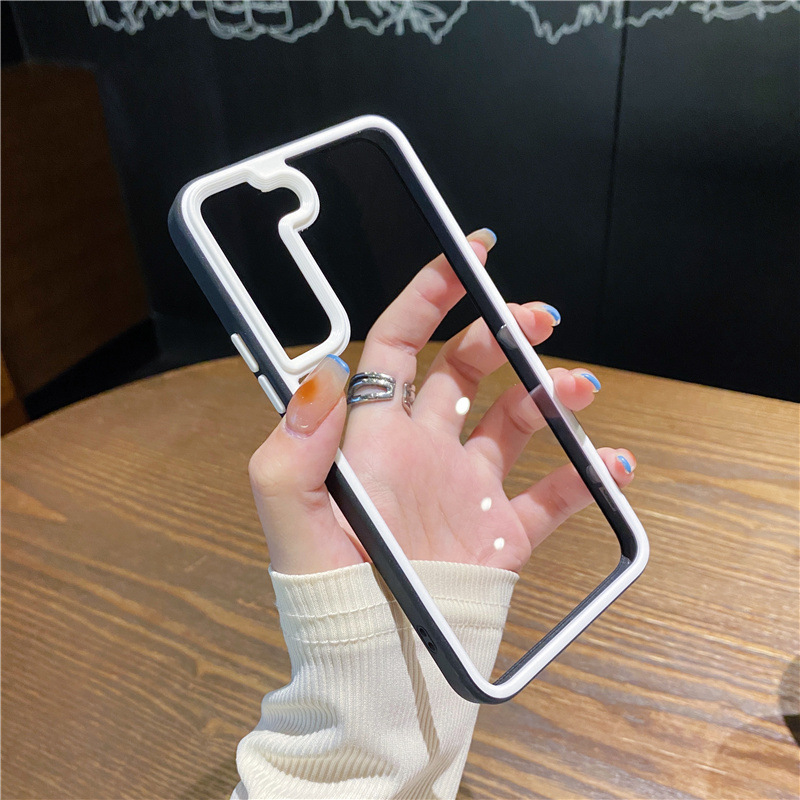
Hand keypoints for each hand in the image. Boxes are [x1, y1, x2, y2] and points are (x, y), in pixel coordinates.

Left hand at [249, 230, 635, 573]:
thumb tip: (327, 373)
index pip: (399, 346)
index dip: (429, 296)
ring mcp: (466, 489)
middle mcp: (423, 452)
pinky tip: (610, 463)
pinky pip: (552, 495)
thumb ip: (295, 444)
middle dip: (501, 331)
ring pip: (515, 419)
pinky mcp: (501, 532)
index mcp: (376, 438)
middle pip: (466, 368)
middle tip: (538, 317)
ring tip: (580, 388)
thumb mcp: (293, 515)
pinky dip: (586, 475)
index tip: (469, 257)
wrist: (375, 663)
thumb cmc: (327, 591)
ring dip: (551, 393)